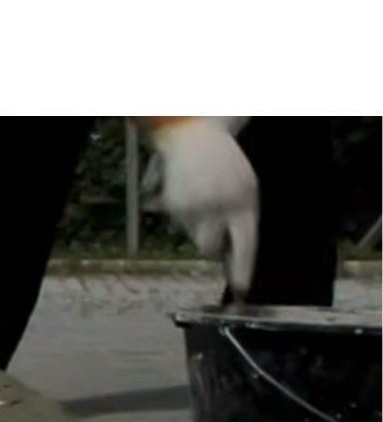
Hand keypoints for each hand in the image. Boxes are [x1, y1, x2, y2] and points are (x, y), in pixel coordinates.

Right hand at [139, 117, 258, 297]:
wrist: (193, 132)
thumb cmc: (224, 161)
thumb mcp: (245, 186)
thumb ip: (241, 216)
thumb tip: (230, 251)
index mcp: (245, 201)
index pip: (245, 244)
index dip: (241, 269)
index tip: (240, 288)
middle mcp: (221, 206)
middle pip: (208, 246)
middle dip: (208, 242)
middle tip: (208, 226)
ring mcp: (196, 205)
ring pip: (193, 232)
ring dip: (195, 223)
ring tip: (200, 196)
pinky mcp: (175, 204)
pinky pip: (178, 221)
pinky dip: (182, 211)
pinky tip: (187, 191)